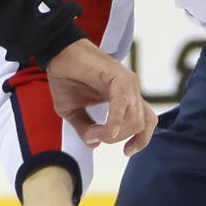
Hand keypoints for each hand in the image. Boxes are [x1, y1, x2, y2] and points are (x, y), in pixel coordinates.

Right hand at [45, 39, 156, 154]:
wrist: (57, 54)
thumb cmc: (66, 78)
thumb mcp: (72, 112)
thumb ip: (85, 128)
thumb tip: (95, 144)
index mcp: (125, 97)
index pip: (147, 121)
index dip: (142, 140)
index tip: (127, 152)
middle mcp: (130, 89)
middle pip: (140, 124)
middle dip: (119, 138)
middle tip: (95, 136)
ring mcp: (127, 82)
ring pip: (134, 118)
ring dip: (113, 133)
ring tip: (92, 132)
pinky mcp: (117, 76)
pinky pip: (123, 102)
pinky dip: (117, 120)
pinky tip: (107, 131)